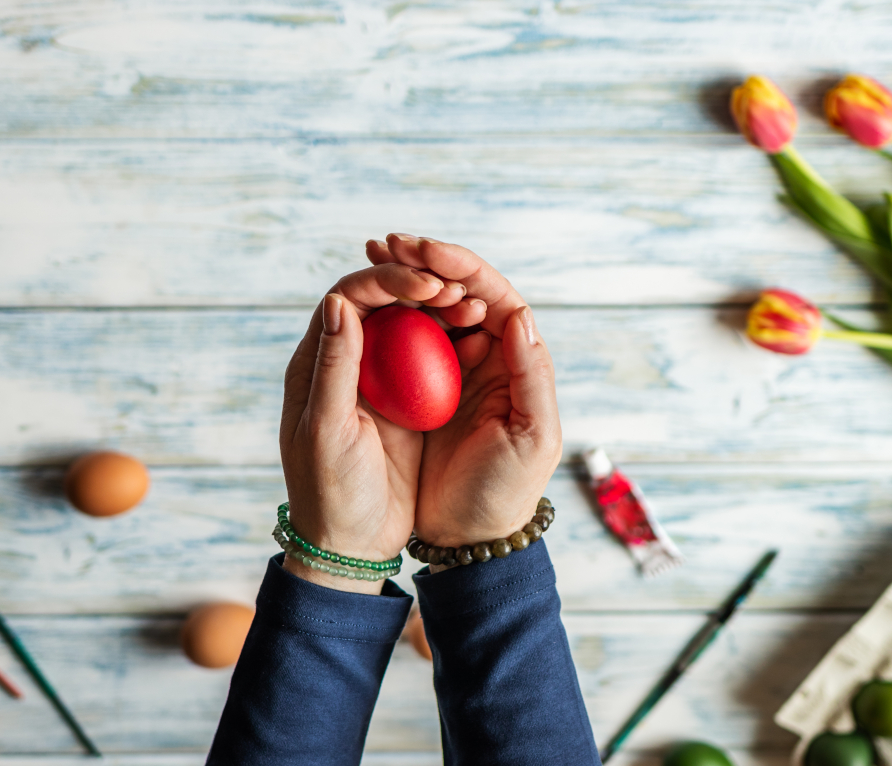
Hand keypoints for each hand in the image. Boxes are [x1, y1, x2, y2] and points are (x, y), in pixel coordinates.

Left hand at [279, 264, 466, 592]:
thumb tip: (339, 302)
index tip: (425, 282)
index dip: (387, 280)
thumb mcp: (327, 429)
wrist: (350, 544)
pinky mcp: (407, 401)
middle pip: (382, 301)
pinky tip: (481, 336)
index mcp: (317, 362)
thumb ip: (334, 365)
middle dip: (419, 284)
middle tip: (457, 287)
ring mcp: (380, 380)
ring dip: (441, 308)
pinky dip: (454, 341)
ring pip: (411, 324)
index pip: (350, 298)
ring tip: (474, 304)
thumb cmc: (330, 491)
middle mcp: (347, 362)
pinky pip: (432, 357)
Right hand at [366, 235, 562, 550]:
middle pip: (456, 291)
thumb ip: (532, 374)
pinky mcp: (419, 388)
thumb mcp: (533, 437)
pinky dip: (384, 314)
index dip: (459, 267)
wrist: (468, 537)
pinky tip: (358, 300)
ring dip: (402, 279)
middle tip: (387, 242)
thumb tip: (519, 314)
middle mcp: (485, 355)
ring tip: (371, 254)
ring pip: (427, 309)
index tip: (425, 252)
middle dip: (424, 262)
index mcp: (516, 358)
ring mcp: (450, 370)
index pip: (492, 295)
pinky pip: (402, 340)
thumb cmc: (507, 491)